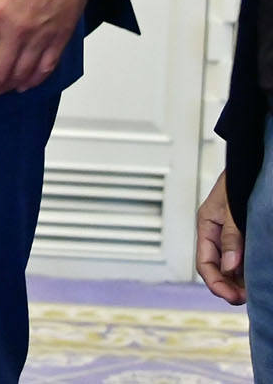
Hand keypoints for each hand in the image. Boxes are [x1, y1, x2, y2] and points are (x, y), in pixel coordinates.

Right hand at [196, 172, 246, 304]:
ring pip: (231, 266)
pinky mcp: (245, 235)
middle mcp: (218, 234)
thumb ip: (231, 237)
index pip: (204, 263)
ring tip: (253, 291)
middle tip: (246, 299)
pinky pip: (243, 258)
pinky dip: (248, 270)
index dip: (215, 283)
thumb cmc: (238, 179)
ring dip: (240, 281)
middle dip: (229, 286)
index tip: (231, 296)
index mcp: (207, 226)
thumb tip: (229, 267)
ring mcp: (232, 235)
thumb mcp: (231, 209)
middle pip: (217, 268)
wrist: (252, 164)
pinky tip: (257, 277)